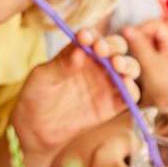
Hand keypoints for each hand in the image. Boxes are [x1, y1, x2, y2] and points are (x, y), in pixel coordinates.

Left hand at [10, 29, 140, 155]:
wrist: (36, 131)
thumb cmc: (35, 98)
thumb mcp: (43, 77)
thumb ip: (61, 63)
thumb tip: (80, 50)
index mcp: (80, 53)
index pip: (92, 37)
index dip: (92, 35)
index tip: (84, 38)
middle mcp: (97, 65)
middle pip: (116, 48)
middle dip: (113, 45)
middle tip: (102, 50)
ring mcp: (107, 85)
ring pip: (128, 68)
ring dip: (127, 63)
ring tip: (117, 65)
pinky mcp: (113, 105)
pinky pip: (129, 94)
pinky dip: (132, 88)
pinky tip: (125, 85)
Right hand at [123, 20, 167, 106]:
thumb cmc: (164, 89)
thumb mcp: (150, 64)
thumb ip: (139, 45)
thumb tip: (126, 29)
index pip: (157, 24)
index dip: (141, 28)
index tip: (127, 38)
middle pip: (150, 33)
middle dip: (137, 39)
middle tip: (125, 48)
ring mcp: (167, 54)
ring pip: (146, 43)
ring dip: (135, 48)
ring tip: (127, 57)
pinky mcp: (159, 64)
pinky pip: (146, 53)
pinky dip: (137, 56)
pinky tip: (131, 64)